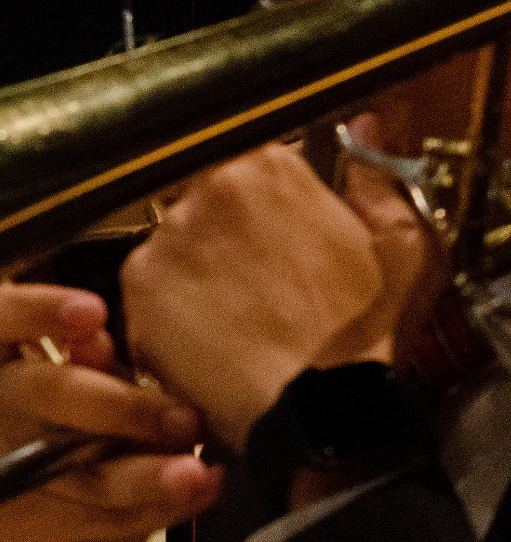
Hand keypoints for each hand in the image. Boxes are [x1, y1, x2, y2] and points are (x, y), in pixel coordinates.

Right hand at [0, 283, 216, 541]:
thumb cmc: (101, 477)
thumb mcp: (121, 415)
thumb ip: (117, 374)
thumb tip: (109, 344)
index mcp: (8, 361)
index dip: (30, 307)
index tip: (95, 315)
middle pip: (31, 385)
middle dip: (115, 401)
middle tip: (181, 417)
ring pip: (64, 458)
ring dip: (139, 468)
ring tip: (197, 470)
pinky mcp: (8, 523)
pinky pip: (77, 512)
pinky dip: (143, 506)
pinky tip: (190, 495)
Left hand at [122, 140, 432, 449]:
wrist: (323, 411)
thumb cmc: (367, 334)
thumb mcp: (405, 247)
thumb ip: (374, 180)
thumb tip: (363, 129)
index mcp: (267, 168)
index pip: (247, 166)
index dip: (261, 206)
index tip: (273, 235)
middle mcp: (204, 191)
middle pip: (204, 203)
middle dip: (224, 237)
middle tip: (258, 284)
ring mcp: (164, 239)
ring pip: (174, 248)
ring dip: (195, 274)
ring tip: (236, 318)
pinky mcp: (137, 289)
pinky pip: (149, 292)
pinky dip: (170, 313)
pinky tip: (209, 339)